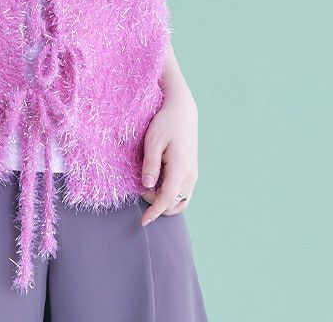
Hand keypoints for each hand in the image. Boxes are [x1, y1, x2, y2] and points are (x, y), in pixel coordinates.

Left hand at [139, 83, 198, 225]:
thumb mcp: (153, 141)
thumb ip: (150, 165)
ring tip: (149, 190)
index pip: (167, 198)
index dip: (154, 212)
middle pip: (173, 203)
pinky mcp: (191, 171)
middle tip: (140, 189)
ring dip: (165, 203)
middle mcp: (190, 175)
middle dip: (155, 204)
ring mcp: (193, 174)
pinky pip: (183, 193)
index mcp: (181, 168)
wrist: (182, 110)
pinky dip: (171, 197)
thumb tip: (147, 187)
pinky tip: (158, 187)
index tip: (142, 221)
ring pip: (180, 201)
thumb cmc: (165, 123)